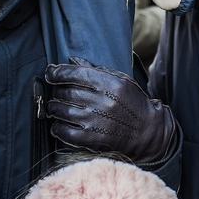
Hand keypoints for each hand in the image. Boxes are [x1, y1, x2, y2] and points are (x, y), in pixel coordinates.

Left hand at [45, 57, 175, 166]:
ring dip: (53, 109)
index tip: (50, 73)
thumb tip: (71, 60)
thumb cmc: (132, 103)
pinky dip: (57, 128)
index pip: (73, 74)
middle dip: (56, 92)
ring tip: (56, 108)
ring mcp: (94, 120)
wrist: (147, 132)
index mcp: (108, 83)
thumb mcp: (119, 80)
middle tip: (58, 94)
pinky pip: (63, 131)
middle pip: (64, 92)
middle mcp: (100, 100)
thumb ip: (94, 69)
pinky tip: (59, 125)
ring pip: (60, 110)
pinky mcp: (91, 138)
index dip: (56, 73)